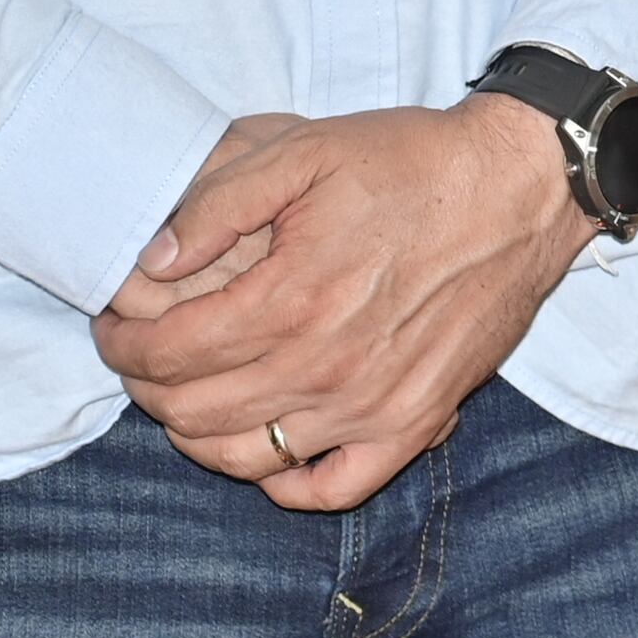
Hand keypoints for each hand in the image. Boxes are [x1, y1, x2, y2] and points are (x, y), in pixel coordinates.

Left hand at [93, 95, 596, 508]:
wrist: (522, 185)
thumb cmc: (414, 163)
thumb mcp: (305, 151)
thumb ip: (217, 203)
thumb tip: (152, 262)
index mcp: (290, 299)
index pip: (166, 353)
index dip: (121, 344)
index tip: (115, 326)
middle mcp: (325, 366)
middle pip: (192, 411)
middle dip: (147, 386)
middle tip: (145, 354)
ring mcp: (373, 404)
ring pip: (245, 457)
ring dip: (196, 433)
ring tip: (192, 394)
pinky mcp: (417, 420)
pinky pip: (334, 486)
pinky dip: (286, 482)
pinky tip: (269, 450)